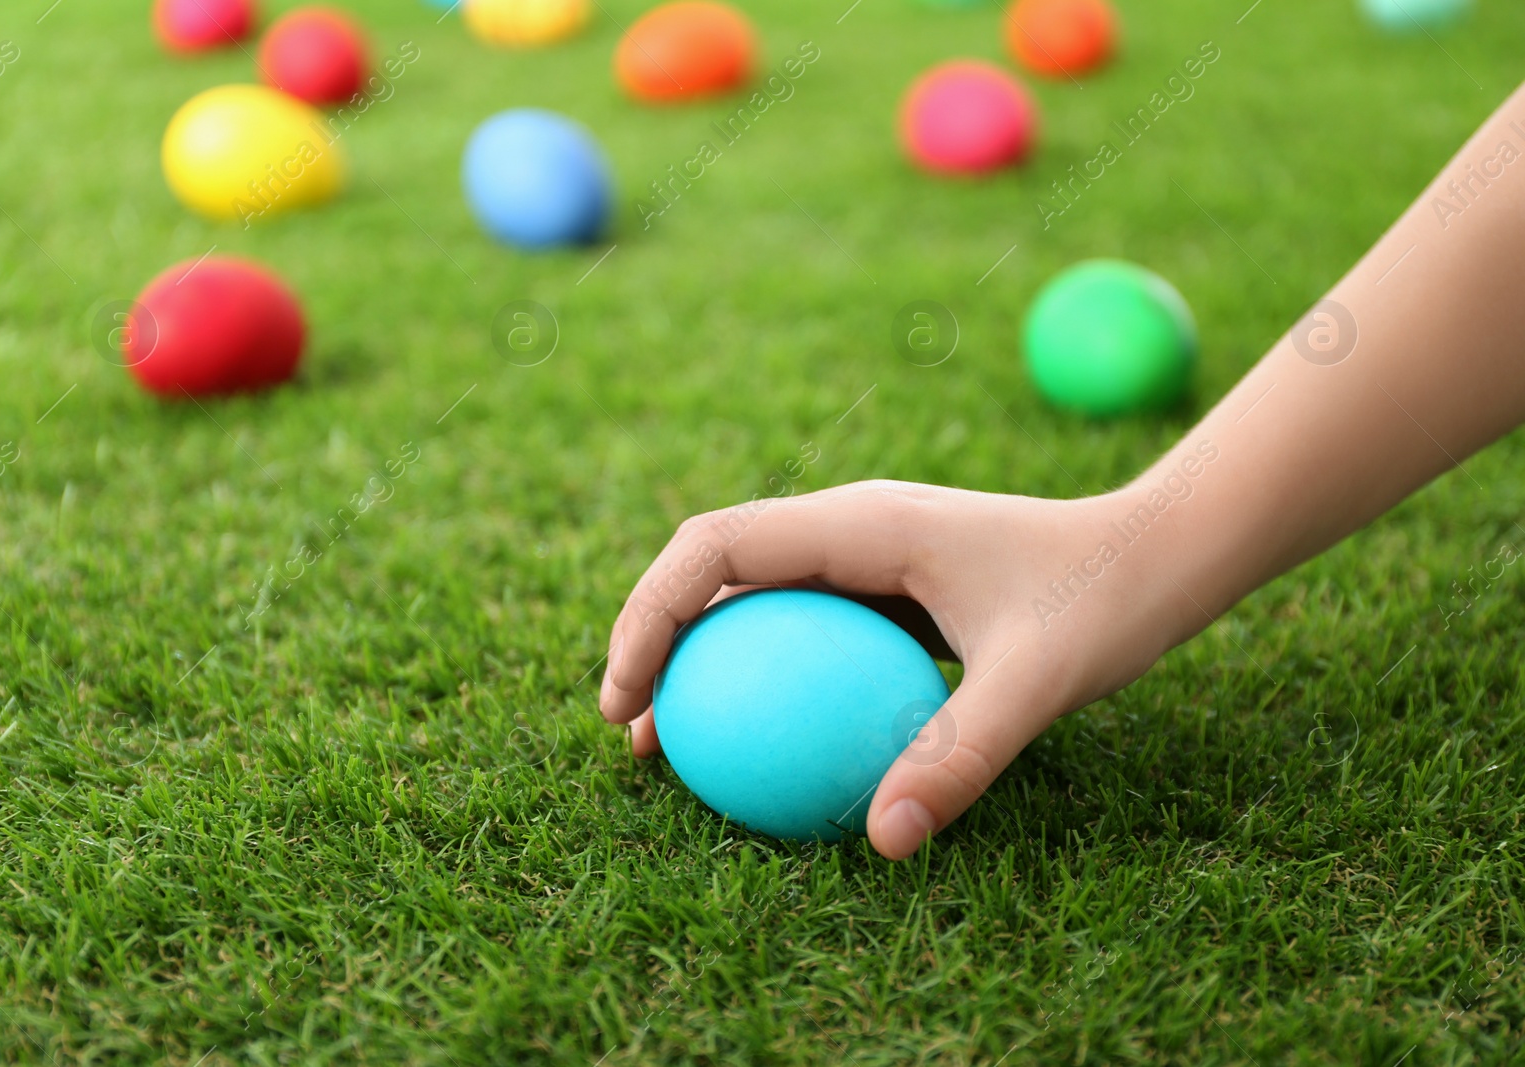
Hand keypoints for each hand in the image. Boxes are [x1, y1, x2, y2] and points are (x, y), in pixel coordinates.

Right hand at [598, 479, 1187, 858]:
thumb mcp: (1040, 683)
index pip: (716, 549)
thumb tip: (884, 842)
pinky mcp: (887, 586)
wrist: (1158, 552)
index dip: (648, 616)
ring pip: (751, 597)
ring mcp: (866, 554)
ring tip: (669, 747)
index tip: (626, 700)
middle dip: (652, 636)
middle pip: (714, 568)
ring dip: (698, 658)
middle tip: (630, 730)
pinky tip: (768, 745)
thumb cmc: (1103, 600)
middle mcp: (849, 526)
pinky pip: (800, 628)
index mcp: (861, 521)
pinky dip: (761, 677)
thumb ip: (962, 756)